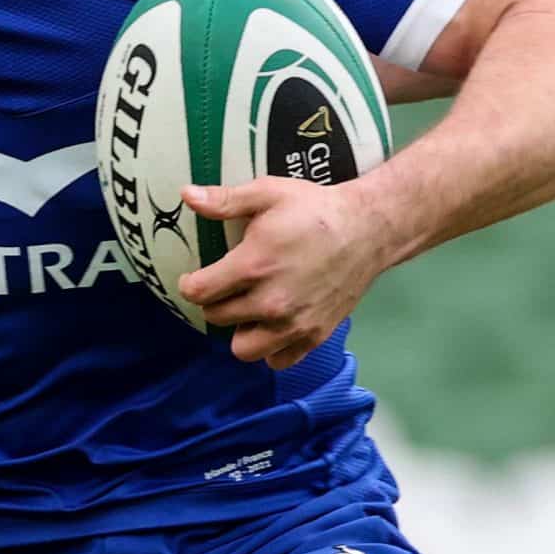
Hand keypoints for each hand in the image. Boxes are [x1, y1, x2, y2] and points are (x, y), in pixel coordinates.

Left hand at [175, 178, 407, 368]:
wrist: (368, 230)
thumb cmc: (314, 209)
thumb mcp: (268, 193)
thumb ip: (224, 200)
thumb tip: (186, 195)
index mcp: (253, 265)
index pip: (200, 292)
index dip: (190, 285)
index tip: (194, 278)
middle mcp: (271, 301)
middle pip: (218, 318)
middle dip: (214, 302)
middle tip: (224, 287)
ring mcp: (294, 323)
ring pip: (244, 349)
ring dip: (239, 330)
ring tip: (247, 309)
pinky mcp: (315, 335)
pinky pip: (278, 360)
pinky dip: (271, 348)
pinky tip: (272, 325)